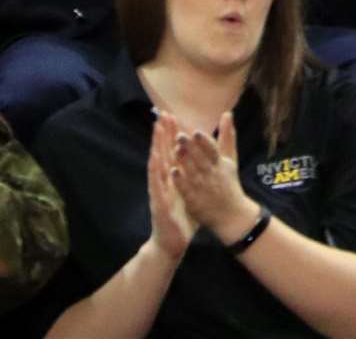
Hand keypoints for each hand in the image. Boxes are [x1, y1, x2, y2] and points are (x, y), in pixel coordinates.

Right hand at [146, 111, 196, 260]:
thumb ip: (193, 174)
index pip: (171, 152)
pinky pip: (157, 187)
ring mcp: (159, 192)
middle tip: (162, 115)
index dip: (171, 135)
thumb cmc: (182, 216)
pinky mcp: (158, 204)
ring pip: (157, 166)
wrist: (172, 241)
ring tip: (157, 131)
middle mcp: (164, 182)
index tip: (172, 116)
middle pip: (162, 154)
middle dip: (162, 134)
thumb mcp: (190, 192)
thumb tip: (199, 159)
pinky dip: (157, 174)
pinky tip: (157, 162)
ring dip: (156, 148)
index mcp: (173, 178)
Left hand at [171, 112, 259, 241]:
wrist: (232, 214)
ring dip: (184, 161)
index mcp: (221, 163)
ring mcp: (204, 187)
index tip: (195, 131)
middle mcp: (213, 174)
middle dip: (190, 148)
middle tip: (178, 136)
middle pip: (201, 159)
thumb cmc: (229, 182)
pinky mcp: (195, 200)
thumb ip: (227, 136)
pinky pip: (187, 189)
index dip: (204, 141)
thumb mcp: (231, 159)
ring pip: (193, 172)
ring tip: (174, 150)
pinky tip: (173, 172)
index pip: (213, 150)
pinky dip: (181, 180)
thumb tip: (227, 113)